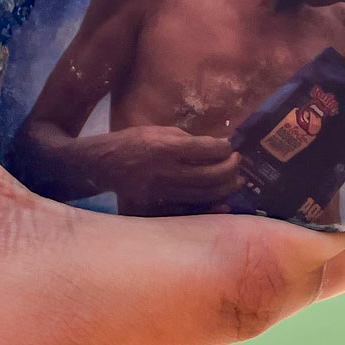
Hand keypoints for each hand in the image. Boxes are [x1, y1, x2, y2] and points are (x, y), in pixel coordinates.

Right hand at [104, 125, 244, 207]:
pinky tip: (223, 204)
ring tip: (236, 182)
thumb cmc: (136, 142)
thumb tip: (218, 147)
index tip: (231, 147)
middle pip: (209, 175)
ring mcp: (160, 194)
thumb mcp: (161, 131)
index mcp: (165, 147)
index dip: (224, 148)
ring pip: (203, 195)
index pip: (205, 149)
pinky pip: (189, 213)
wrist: (107, 164)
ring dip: (225, 188)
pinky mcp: (156, 210)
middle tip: (238, 163)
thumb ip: (188, 140)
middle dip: (230, 168)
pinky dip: (209, 210)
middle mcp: (164, 172)